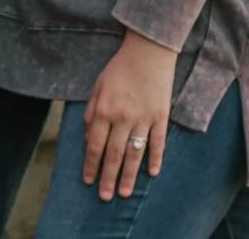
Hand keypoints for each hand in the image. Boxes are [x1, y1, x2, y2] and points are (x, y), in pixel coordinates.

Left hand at [83, 29, 177, 200]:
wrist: (148, 51)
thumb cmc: (119, 68)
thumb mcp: (97, 86)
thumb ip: (92, 112)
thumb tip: (89, 137)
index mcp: (104, 110)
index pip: (95, 145)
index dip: (91, 164)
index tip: (88, 180)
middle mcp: (123, 117)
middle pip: (114, 154)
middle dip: (108, 177)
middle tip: (105, 197)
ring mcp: (144, 118)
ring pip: (135, 154)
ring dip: (129, 176)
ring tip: (125, 193)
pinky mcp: (161, 116)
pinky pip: (158, 143)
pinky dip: (155, 159)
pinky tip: (152, 174)